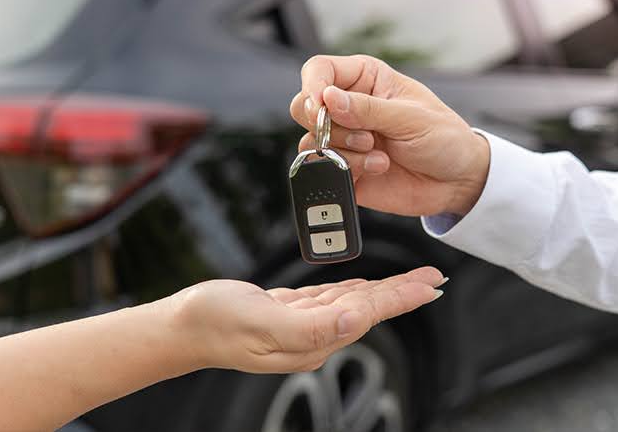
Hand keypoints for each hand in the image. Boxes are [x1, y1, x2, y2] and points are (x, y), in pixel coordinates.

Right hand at [164, 266, 444, 373]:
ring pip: (354, 302)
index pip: (367, 314)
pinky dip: (353, 288)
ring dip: (384, 289)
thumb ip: (310, 326)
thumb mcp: (261, 322)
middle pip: (369, 308)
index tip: (431, 286)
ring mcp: (302, 325)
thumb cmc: (215, 324)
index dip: (401, 298)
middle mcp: (313, 336)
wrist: (183, 327)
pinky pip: (331, 298)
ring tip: (411, 282)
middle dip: (403, 292)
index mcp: (312, 340)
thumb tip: (355, 321)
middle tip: (434, 279)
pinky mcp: (290, 312)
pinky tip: (365, 286)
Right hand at [290, 55, 489, 216]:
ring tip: (378, 153)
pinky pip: (324, 168)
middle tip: (361, 134)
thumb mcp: (411, 117)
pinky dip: (349, 169)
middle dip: (326, 124)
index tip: (321, 104)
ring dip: (344, 150)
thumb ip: (367, 109)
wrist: (456, 181)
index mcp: (365, 79)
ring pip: (311, 140)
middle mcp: (349, 106)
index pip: (320, 69)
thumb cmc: (444, 138)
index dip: (313, 85)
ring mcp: (345, 139)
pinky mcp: (344, 168)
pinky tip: (378, 166)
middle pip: (304, 106)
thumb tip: (328, 98)